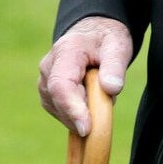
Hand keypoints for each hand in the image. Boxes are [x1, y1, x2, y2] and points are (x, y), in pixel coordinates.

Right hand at [38, 16, 132, 134]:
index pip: (61, 85)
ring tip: (100, 93)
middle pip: (58, 101)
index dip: (72, 109)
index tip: (87, 128)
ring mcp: (45, 81)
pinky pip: (60, 112)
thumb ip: (115, 66)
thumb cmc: (106, 40)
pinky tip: (91, 99)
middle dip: (81, 113)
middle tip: (106, 104)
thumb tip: (112, 88)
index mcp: (66, 50)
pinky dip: (76, 113)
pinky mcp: (47, 93)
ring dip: (81, 112)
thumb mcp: (118, 46)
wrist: (94, 35)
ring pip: (59, 110)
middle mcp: (48, 66)